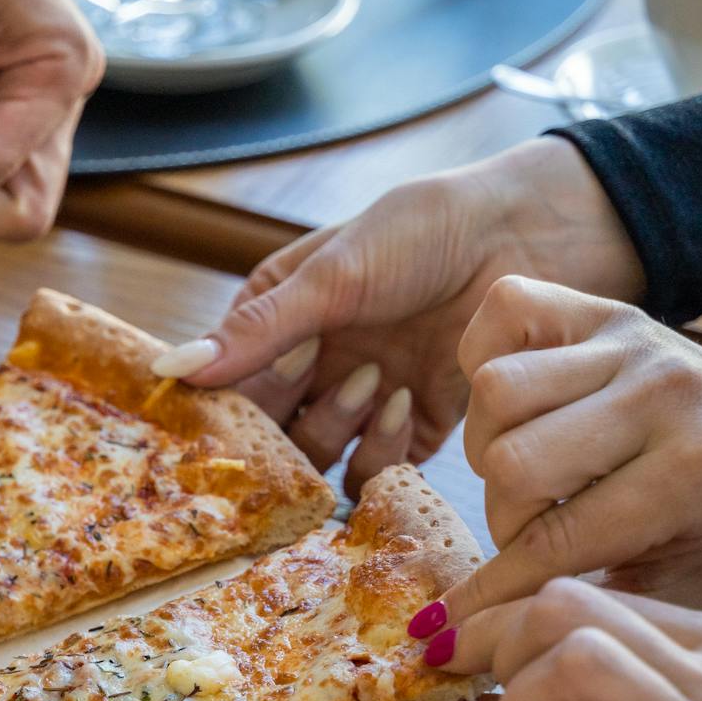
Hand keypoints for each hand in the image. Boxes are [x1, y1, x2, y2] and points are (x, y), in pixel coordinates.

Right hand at [153, 138, 643, 480]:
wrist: (533, 235)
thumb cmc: (427, 230)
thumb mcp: (333, 274)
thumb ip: (256, 331)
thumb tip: (168, 371)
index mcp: (276, 320)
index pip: (225, 381)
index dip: (227, 401)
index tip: (235, 407)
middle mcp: (311, 367)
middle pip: (265, 431)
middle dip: (287, 415)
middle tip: (325, 378)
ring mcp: (361, 400)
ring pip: (315, 458)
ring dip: (336, 428)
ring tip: (374, 379)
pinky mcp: (415, 429)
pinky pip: (375, 470)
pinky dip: (382, 449)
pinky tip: (407, 401)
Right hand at [413, 277, 701, 618]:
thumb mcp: (676, 589)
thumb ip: (581, 607)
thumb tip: (457, 632)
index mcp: (696, 471)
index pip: (555, 540)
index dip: (495, 589)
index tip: (456, 622)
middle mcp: (665, 393)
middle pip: (511, 459)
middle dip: (507, 515)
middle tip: (535, 531)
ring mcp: (632, 342)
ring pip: (495, 391)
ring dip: (492, 443)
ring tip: (528, 470)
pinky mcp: (603, 309)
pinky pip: (501, 313)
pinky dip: (487, 356)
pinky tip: (516, 406)